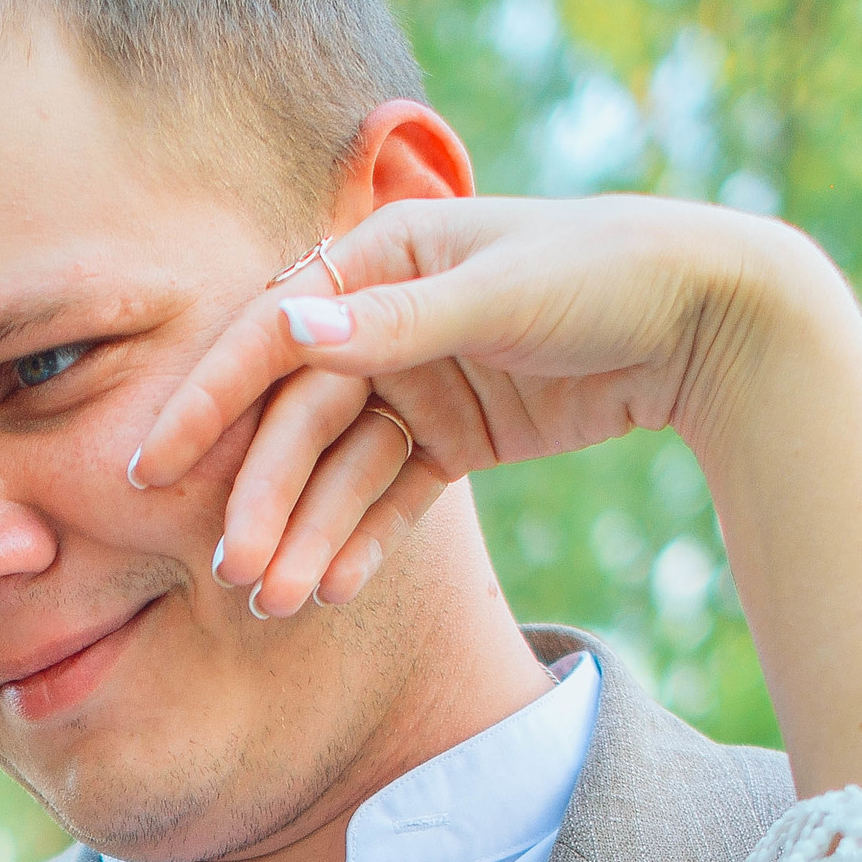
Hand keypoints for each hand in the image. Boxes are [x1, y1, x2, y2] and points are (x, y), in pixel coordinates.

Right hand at [129, 194, 798, 614]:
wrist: (706, 315)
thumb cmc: (605, 271)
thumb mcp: (501, 290)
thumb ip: (397, 320)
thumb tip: (295, 329)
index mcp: (377, 257)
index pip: (271, 335)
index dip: (209, 401)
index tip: (154, 468)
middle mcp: (381, 323)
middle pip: (297, 420)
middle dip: (263, 498)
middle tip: (235, 569)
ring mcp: (415, 384)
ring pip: (337, 472)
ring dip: (304, 537)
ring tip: (278, 605)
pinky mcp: (451, 439)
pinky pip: (390, 500)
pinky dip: (360, 544)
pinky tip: (331, 591)